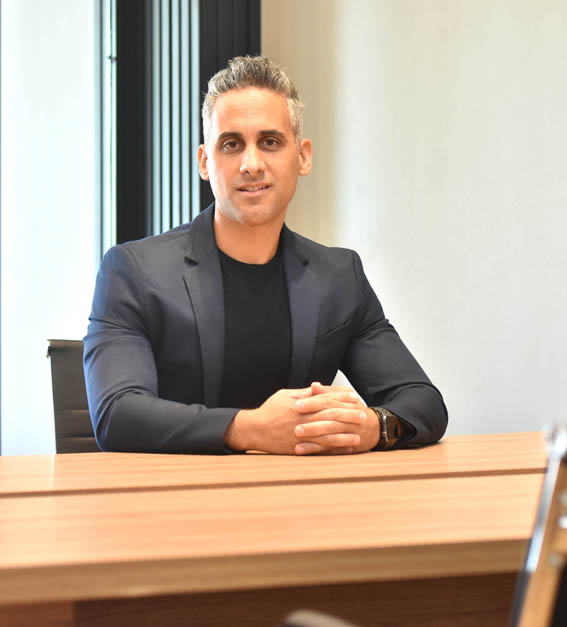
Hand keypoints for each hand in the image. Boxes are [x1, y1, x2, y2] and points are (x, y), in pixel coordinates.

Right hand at [224, 387, 365, 454]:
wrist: (253, 429)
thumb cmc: (269, 410)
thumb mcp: (284, 395)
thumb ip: (302, 393)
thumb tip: (317, 388)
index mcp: (301, 405)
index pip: (325, 400)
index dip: (341, 399)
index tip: (354, 398)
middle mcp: (303, 419)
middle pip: (330, 416)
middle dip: (348, 416)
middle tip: (363, 416)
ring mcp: (301, 435)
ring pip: (327, 435)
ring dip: (344, 435)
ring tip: (358, 436)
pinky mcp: (299, 448)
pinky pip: (320, 450)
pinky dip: (334, 449)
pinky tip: (345, 450)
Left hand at [294, 382, 379, 453]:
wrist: (376, 428)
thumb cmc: (355, 411)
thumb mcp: (345, 399)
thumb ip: (328, 393)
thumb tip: (314, 385)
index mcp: (346, 404)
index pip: (328, 402)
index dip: (312, 403)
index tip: (296, 404)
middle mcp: (349, 418)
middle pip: (330, 418)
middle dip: (312, 421)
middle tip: (294, 422)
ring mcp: (349, 433)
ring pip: (331, 434)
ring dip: (313, 435)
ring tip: (296, 435)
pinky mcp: (346, 446)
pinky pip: (330, 449)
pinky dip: (315, 449)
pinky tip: (301, 449)